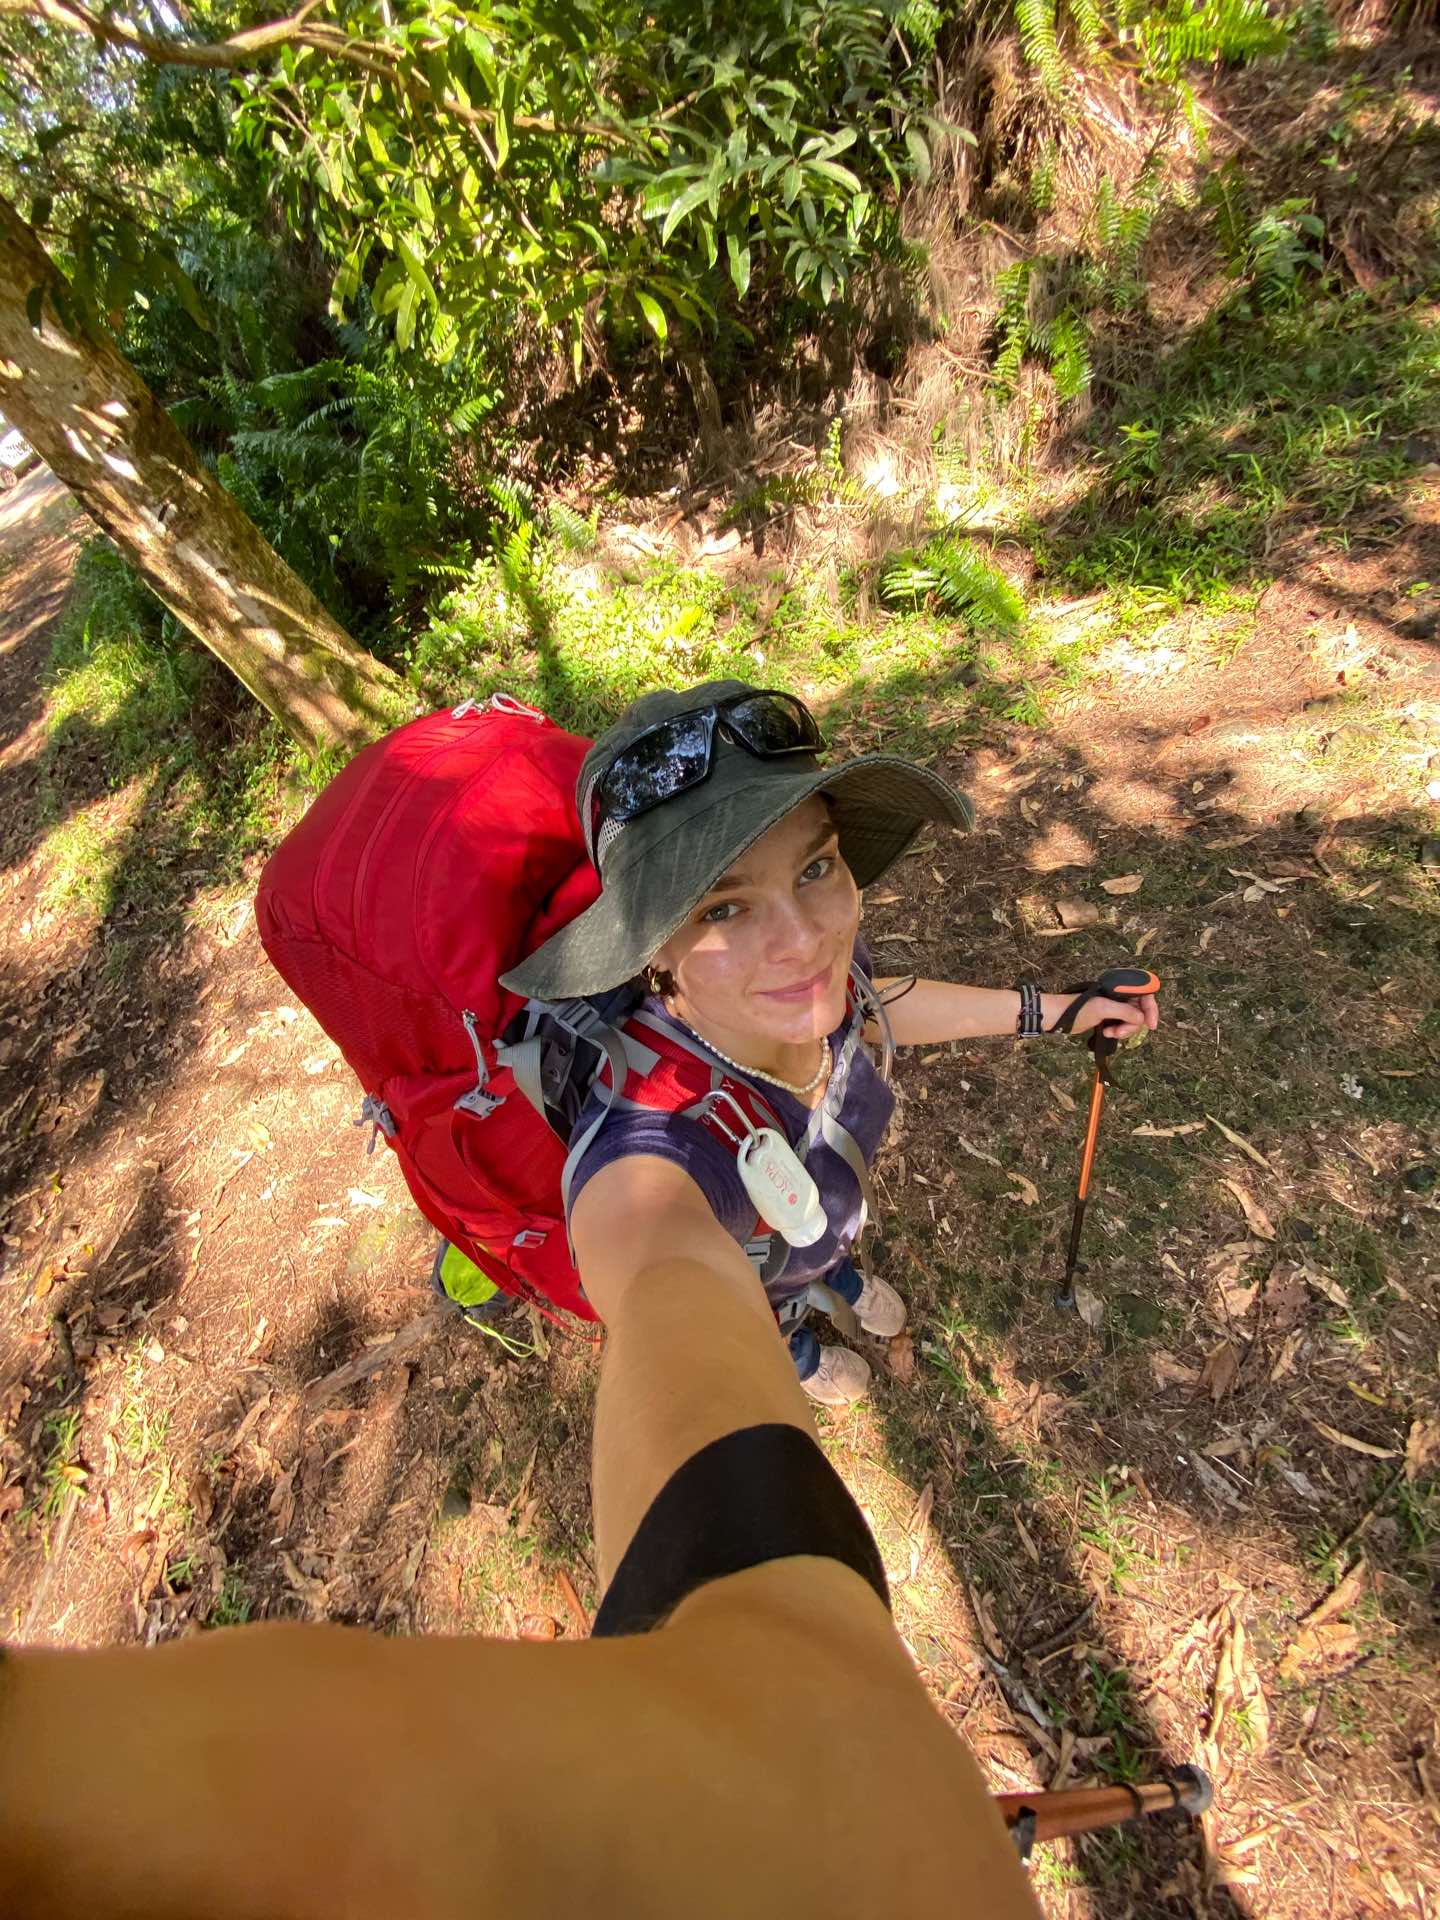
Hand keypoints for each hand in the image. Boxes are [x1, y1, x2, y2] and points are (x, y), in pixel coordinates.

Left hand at [1042, 991, 1158, 1041]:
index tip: (1151, 1025)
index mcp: (1120, 987)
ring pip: (1133, 1020)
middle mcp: (1121, 995)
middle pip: (1141, 1011)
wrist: (1058, 1016)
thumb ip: (1125, 1012)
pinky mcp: (1110, 1016)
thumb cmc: (1077, 1008)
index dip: (1151, 1008)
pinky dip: (1119, 1031)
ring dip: (1125, 1030)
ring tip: (1110, 1032)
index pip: (1146, 994)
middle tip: (1120, 1032)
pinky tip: (1107, 1032)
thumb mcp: (1103, 1009)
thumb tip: (1142, 1019)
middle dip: (1133, 1024)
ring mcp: (1116, 1006)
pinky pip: (1123, 1025)